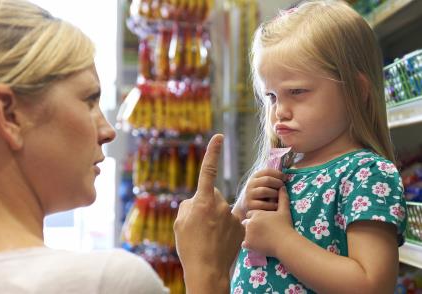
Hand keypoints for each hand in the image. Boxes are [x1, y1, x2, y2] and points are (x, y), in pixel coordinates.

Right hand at [174, 134, 244, 292]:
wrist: (207, 270)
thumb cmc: (189, 246)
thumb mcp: (180, 223)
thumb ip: (189, 205)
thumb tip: (197, 200)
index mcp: (203, 201)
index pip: (208, 171)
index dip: (213, 152)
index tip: (218, 136)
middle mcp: (220, 204)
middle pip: (212, 196)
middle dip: (206, 204)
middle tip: (199, 224)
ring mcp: (232, 215)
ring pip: (221, 210)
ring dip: (215, 218)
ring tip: (208, 236)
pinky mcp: (241, 226)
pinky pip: (231, 220)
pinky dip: (225, 228)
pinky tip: (219, 240)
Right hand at [234, 169, 286, 220]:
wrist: (247, 208)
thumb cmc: (261, 195)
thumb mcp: (264, 185)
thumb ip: (272, 178)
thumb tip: (286, 170)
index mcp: (255, 177)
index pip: (267, 171)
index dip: (278, 174)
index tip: (285, 178)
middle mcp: (250, 184)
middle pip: (267, 180)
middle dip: (278, 183)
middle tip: (283, 188)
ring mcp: (249, 195)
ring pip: (265, 191)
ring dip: (275, 194)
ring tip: (280, 198)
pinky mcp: (250, 205)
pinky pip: (263, 204)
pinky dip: (272, 205)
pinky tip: (276, 206)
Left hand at [242, 186, 294, 257]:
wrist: (285, 242)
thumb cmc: (285, 226)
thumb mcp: (284, 210)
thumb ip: (282, 198)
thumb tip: (282, 187)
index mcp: (256, 214)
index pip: (251, 214)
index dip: (256, 218)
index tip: (263, 222)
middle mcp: (250, 222)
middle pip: (246, 223)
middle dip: (251, 226)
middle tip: (261, 231)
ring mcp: (248, 234)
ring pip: (245, 233)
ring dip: (250, 235)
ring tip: (260, 238)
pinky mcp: (248, 244)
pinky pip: (244, 244)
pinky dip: (249, 245)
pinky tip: (256, 245)